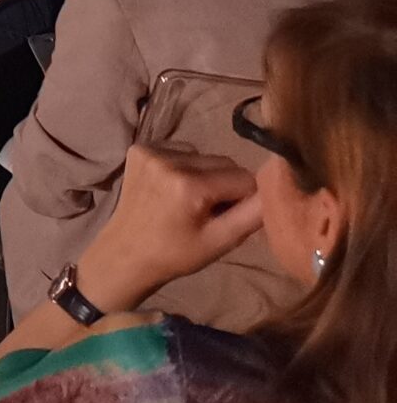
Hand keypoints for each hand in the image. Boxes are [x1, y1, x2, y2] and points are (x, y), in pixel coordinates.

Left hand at [78, 144, 265, 311]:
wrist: (126, 252)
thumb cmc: (176, 253)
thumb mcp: (221, 241)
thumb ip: (252, 215)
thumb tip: (276, 188)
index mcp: (189, 184)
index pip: (244, 178)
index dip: (245, 199)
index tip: (230, 217)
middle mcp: (168, 160)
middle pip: (223, 163)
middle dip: (226, 186)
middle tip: (210, 212)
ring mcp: (150, 151)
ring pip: (203, 156)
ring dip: (205, 175)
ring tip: (190, 202)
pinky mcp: (138, 149)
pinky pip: (180, 151)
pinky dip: (184, 167)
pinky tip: (172, 189)